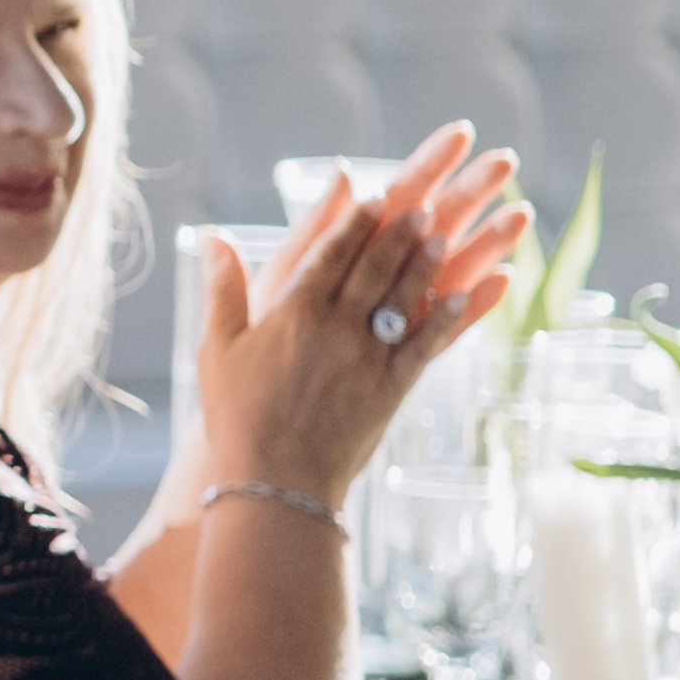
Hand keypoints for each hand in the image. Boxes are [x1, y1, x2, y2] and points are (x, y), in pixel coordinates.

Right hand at [194, 123, 532, 501]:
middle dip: (399, 231)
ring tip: (444, 232)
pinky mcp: (392, 387)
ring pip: (404, 297)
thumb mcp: (218, 349)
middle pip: (374, 266)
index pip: (330, 254)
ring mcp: (368, 356)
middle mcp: (336, 327)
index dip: (354, 222)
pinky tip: (464, 293)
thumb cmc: (237, 416)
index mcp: (292, 314)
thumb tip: (215, 238)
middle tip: (422, 203)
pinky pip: (426, 343)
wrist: (276, 482)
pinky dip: (447, 316)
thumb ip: (222, 289)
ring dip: (426, 261)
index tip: (374, 196)